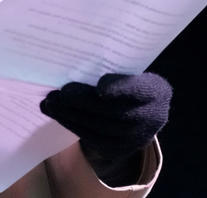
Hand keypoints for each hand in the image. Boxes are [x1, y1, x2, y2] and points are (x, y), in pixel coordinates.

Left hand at [40, 72, 170, 185]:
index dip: (120, 88)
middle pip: (113, 111)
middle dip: (83, 102)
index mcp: (156, 91)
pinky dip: (72, 125)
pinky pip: (93, 139)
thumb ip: (111, 66)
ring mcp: (137, 138)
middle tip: (60, 93)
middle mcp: (152, 117)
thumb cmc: (127, 81)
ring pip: (100, 128)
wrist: (139, 111)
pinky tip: (57, 114)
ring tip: (50, 103)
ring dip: (71, 115)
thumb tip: (77, 58)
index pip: (138, 89)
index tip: (100, 86)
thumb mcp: (128, 69)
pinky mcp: (120, 149)